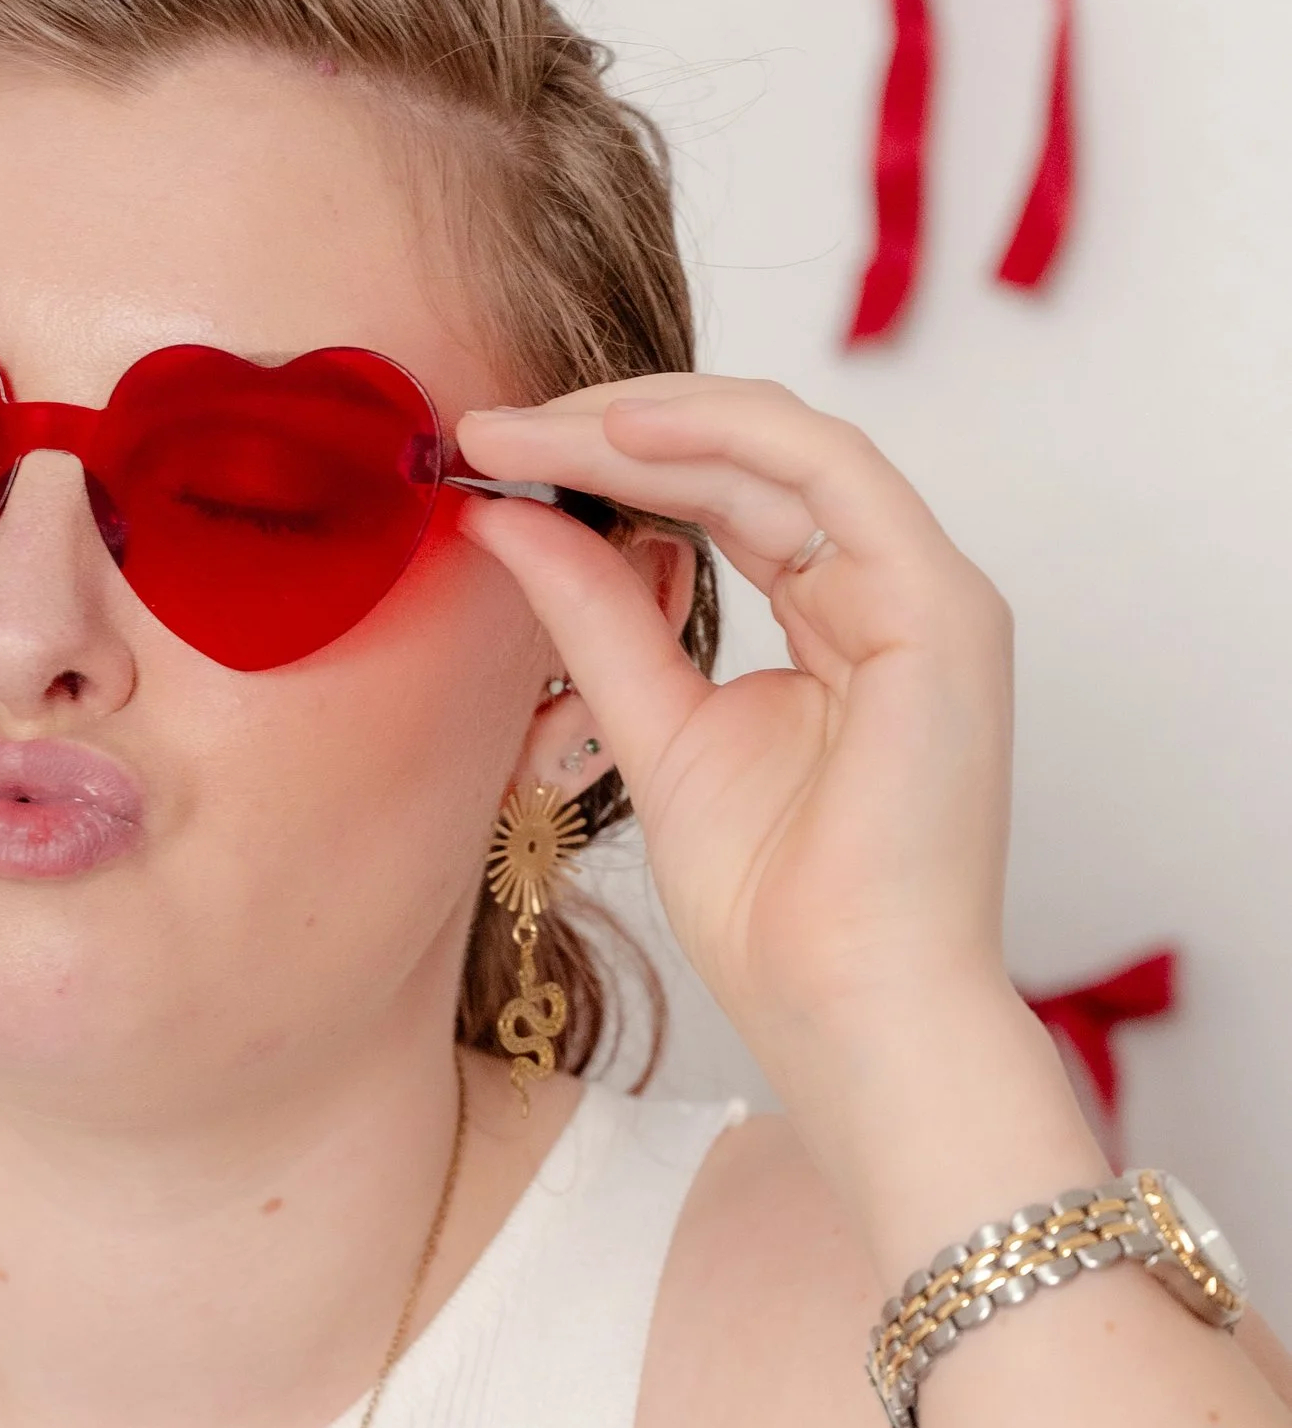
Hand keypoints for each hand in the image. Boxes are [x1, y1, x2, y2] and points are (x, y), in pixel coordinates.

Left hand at [454, 375, 1018, 1091]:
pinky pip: (830, 473)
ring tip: (527, 428)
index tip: (485, 455)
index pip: (721, 492)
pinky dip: (724, 435)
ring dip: (646, 419)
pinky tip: (617, 434)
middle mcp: (891, 589)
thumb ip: (593, 616)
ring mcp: (927, 594)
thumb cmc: (774, 910)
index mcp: (839, 616)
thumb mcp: (649, 726)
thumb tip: (501, 517)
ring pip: (782, 443)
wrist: (844, 1007)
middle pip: (745, 455)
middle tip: (486, 426)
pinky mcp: (943, 609)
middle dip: (606, 427)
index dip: (602, 460)